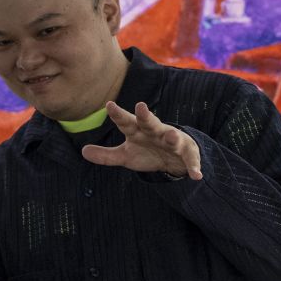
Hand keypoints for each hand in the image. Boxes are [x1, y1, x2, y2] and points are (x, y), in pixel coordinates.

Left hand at [81, 101, 202, 179]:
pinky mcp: (187, 154)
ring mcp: (172, 142)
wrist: (173, 159)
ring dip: (172, 137)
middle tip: (141, 107)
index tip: (109, 105)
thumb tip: (83, 152)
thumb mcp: (125, 155)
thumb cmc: (146, 152)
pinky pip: (190, 161)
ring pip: (173, 138)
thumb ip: (106, 155)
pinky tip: (197, 175)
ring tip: (170, 136)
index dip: (118, 114)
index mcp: (138, 131)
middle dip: (146, 115)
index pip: (126, 121)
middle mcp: (155, 132)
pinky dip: (194, 167)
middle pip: (150, 122)